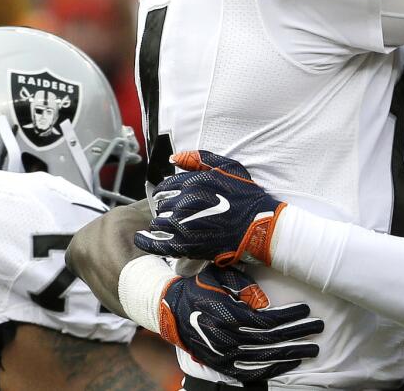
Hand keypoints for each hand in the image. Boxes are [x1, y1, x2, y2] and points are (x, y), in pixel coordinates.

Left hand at [135, 151, 284, 266]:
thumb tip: (173, 158)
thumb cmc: (247, 196)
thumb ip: (200, 159)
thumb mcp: (229, 168)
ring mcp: (186, 225)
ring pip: (160, 222)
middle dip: (166, 207)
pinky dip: (147, 241)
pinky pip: (159, 244)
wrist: (261, 226)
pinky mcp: (188, 245)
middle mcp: (187, 202)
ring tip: (171, 225)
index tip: (170, 197)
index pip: (167, 186)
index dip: (167, 192)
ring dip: (162, 222)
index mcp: (194, 182)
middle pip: (163, 204)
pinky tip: (142, 238)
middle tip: (177, 212)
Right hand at [159, 264, 321, 381]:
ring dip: (291, 354)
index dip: (289, 317)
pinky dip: (273, 370)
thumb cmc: (200, 287)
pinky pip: (250, 373)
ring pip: (264, 360)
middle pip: (270, 341)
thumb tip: (265, 299)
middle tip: (319, 328)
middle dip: (298, 334)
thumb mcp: (219, 276)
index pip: (266, 321)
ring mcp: (223, 355)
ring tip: (312, 348)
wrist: (170, 310)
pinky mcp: (221, 364)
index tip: (307, 310)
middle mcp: (226, 339)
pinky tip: (290, 363)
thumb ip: (243, 285)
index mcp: (227, 316)